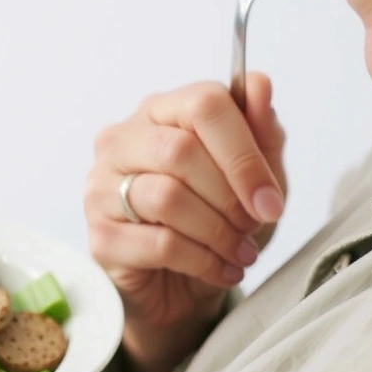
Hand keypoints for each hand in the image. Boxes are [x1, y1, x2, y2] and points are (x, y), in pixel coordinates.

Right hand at [84, 74, 286, 371]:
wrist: (184, 287)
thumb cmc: (218, 220)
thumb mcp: (255, 176)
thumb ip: (260, 131)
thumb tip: (259, 84)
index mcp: (160, 111)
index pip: (203, 104)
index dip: (243, 153)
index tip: (271, 199)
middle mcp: (121, 141)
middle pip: (179, 151)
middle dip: (230, 196)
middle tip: (253, 226)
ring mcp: (102, 188)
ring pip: (167, 198)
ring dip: (218, 232)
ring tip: (240, 251)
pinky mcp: (100, 237)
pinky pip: (159, 243)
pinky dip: (203, 261)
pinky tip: (220, 269)